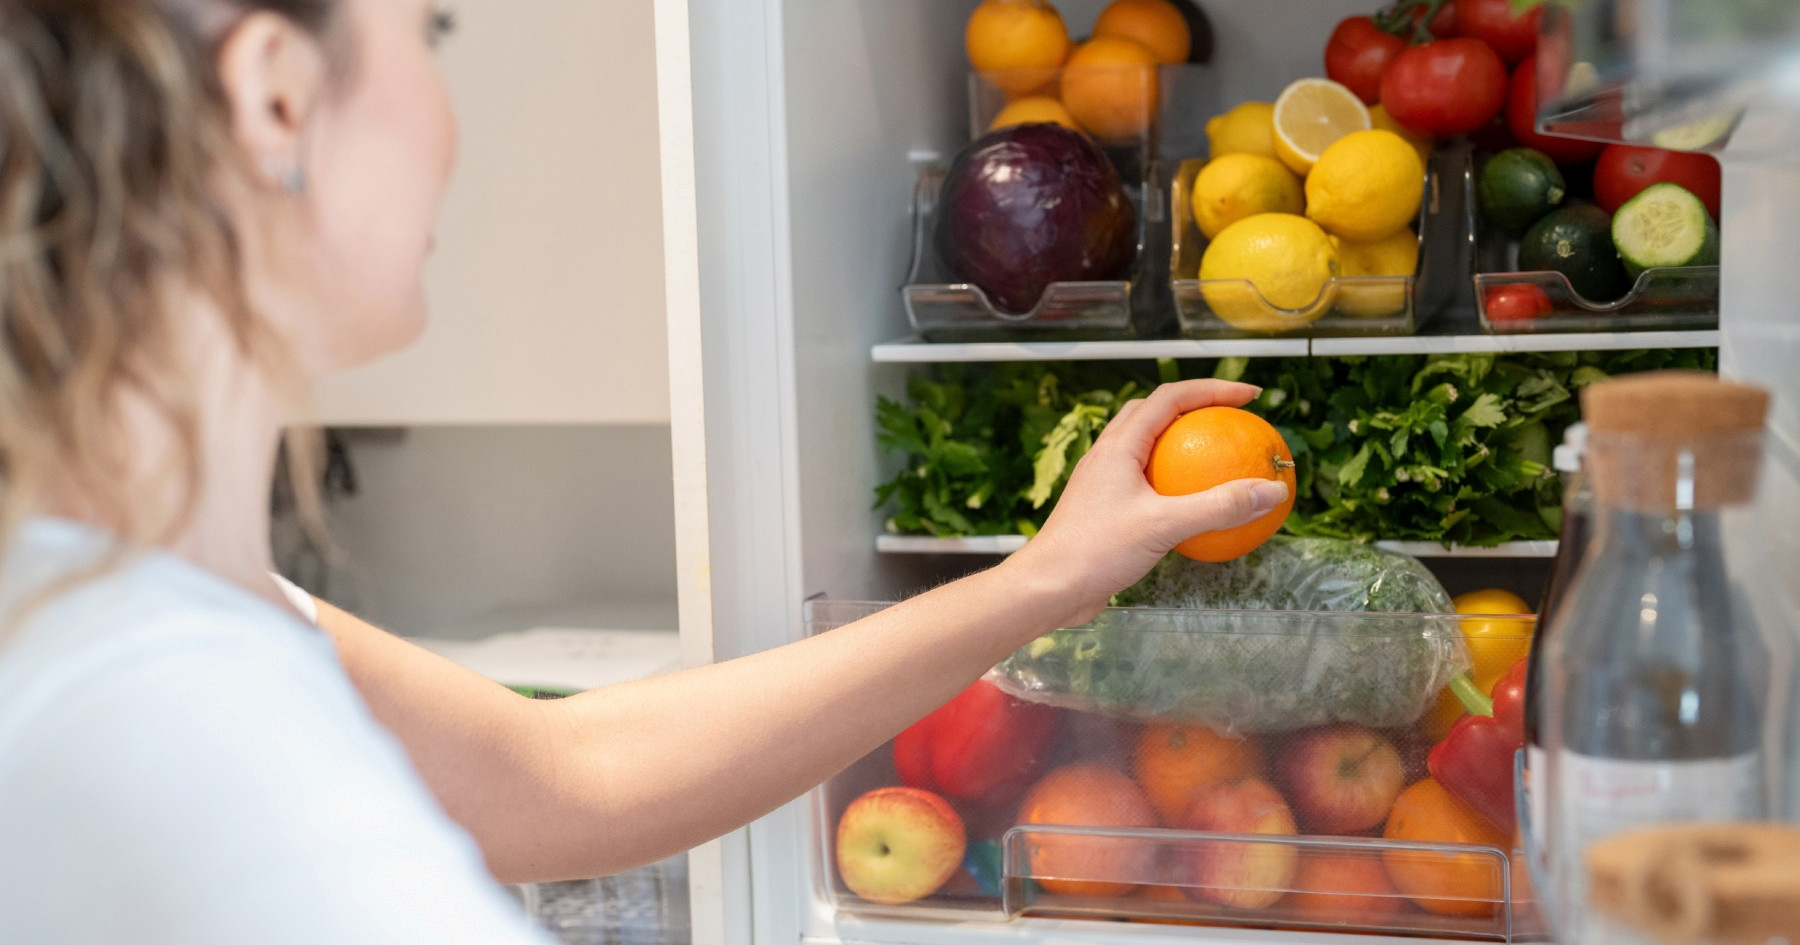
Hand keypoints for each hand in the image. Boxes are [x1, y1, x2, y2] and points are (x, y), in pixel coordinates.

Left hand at [1000, 379, 1290, 626]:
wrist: (1048, 588)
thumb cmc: (1096, 551)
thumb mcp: (1165, 525)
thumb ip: (1219, 506)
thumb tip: (1271, 490)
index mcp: (1118, 445)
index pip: (1170, 398)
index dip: (1212, 389)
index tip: (1249, 396)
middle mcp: (1108, 455)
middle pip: (1155, 414)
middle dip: (1196, 407)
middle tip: (1233, 419)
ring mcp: (1104, 482)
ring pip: (1148, 448)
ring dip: (1181, 444)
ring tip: (1217, 457)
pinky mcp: (1105, 509)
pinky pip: (1146, 484)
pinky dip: (1174, 485)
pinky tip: (1196, 509)